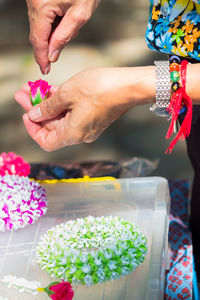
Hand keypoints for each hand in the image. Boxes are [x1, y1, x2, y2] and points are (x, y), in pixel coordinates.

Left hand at [15, 67, 154, 150]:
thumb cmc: (100, 88)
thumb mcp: (67, 94)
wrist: (130, 85)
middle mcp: (80, 134)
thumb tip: (34, 115)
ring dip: (48, 104)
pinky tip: (52, 89)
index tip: (26, 114)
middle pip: (53, 127)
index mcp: (73, 134)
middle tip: (25, 93)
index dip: (33, 130)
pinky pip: (72, 113)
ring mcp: (88, 126)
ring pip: (62, 118)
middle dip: (38, 110)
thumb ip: (47, 106)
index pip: (46, 142)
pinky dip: (62, 103)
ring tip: (34, 88)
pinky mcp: (94, 116)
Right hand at [26, 0, 99, 73]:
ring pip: (39, 26)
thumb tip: (52, 55)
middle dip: (49, 46)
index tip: (45, 70)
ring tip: (69, 27)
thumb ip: (64, 37)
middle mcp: (33, 1)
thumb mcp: (80, 15)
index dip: (41, 57)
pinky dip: (52, 25)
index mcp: (41, 5)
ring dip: (52, 35)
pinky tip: (65, 20)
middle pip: (37, 33)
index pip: (38, 39)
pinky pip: (42, 17)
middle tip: (57, 56)